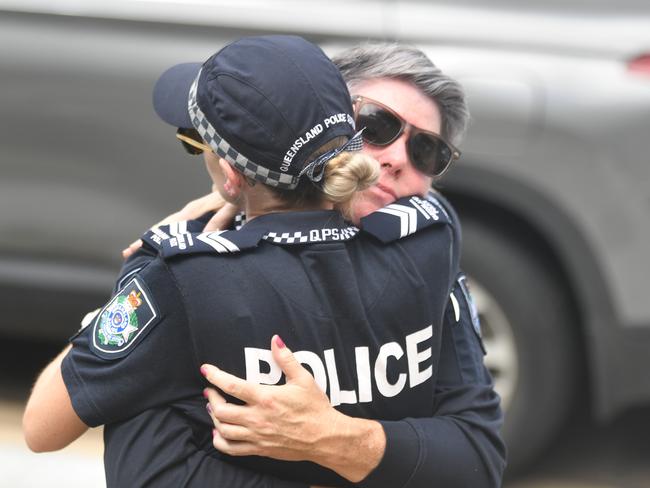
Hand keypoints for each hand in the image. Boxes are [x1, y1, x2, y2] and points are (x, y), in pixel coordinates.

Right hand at [121, 192, 239, 257]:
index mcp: (193, 211)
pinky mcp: (194, 218)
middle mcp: (187, 213)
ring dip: (152, 239)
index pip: (168, 226)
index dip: (154, 237)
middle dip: (145, 240)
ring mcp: (190, 215)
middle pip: (162, 227)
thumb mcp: (230, 206)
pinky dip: (164, 236)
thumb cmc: (236, 195)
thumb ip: (220, 219)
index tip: (138, 247)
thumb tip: (206, 235)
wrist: (240, 183)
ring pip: (167, 228)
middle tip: (127, 253)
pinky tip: (158, 246)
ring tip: (134, 252)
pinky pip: (176, 228)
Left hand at [202, 335, 340, 461]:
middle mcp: (257, 418)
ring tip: (214, 409)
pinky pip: (232, 449)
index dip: (215, 376)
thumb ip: (286, 358)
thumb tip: (275, 340)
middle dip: (211, 398)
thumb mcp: (303, 378)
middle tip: (211, 391)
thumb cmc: (315, 407)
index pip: (232, 386)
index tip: (206, 370)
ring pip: (223, 430)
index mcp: (266, 398)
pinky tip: (219, 433)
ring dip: (214, 418)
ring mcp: (257, 436)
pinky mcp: (259, 449)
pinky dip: (220, 441)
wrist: (325, 437)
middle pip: (221, 410)